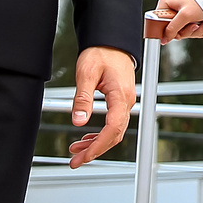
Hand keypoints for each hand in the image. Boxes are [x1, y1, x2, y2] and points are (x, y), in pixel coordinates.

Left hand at [67, 46, 135, 168]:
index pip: (113, 128)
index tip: (84, 156)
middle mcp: (127, 101)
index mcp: (120, 95)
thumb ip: (82, 99)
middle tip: (75, 161)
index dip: (98, 145)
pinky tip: (87, 139)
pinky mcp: (120, 101)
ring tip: (76, 151)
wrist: (111, 41)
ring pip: (114, 131)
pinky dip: (100, 134)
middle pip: (115, 135)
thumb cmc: (101, 52)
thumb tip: (78, 122)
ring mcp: (125, 102)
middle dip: (95, 151)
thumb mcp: (86, 74)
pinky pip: (113, 124)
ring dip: (96, 144)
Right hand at [154, 0, 202, 40]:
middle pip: (173, 31)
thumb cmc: (201, 2)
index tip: (178, 32)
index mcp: (166, 6)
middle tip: (195, 25)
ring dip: (197, 31)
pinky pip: (191, 32)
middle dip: (188, 31)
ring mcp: (180, 18)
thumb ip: (172, 28)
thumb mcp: (185, 16)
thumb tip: (164, 39)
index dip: (168, 31)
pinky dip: (200, 31)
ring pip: (183, 33)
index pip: (159, 24)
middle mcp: (171, 12)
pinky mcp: (189, 22)